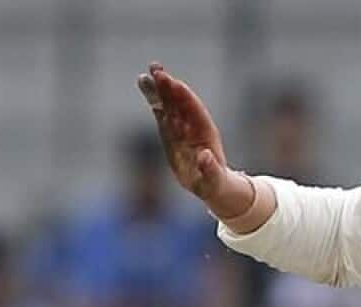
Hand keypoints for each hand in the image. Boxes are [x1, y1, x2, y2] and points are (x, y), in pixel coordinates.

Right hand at [136, 63, 252, 215]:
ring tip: (146, 74)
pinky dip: (156, 102)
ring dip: (160, 89)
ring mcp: (182, 128)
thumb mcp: (213, 180)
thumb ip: (209, 169)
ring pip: (169, 105)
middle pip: (180, 102)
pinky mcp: (171, 133)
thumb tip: (205, 157)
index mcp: (205, 133)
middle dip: (168, 86)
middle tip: (155, 68)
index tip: (173, 82)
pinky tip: (147, 87)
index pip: (194, 111)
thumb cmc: (213, 183)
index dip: (184, 97)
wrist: (212, 184)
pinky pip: (163, 114)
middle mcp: (193, 126)